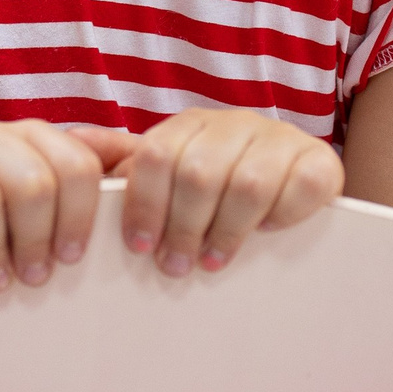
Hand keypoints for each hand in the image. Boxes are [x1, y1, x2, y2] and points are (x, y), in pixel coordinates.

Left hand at [88, 109, 344, 275]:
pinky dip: (282, 214)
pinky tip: (268, 232)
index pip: (157, 156)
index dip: (145, 205)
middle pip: (198, 173)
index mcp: (191, 126)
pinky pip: (301, 186)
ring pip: (246, 184)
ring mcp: (280, 139)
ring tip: (212, 261)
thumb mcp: (170, 176)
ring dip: (226, 231)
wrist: (293, 180)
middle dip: (182, 227)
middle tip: (175, 267)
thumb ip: (122, 163)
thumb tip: (72, 142)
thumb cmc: (216, 190)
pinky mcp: (320, 161)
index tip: (139, 246)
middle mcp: (234, 124)